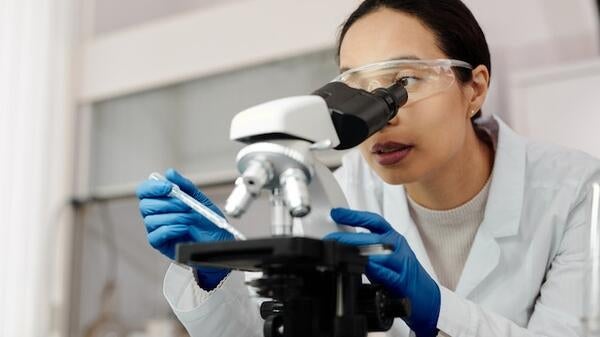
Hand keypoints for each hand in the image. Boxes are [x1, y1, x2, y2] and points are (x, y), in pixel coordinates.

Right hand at [136, 168, 233, 289]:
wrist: (217, 241)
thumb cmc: (207, 221)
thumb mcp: (199, 199)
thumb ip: (185, 185)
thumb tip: (170, 172)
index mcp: (162, 200)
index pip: (144, 191)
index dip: (153, 187)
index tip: (169, 187)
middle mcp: (156, 214)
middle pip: (145, 205)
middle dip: (168, 204)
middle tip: (186, 205)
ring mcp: (156, 229)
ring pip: (151, 220)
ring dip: (174, 217)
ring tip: (190, 219)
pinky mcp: (160, 244)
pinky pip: (154, 236)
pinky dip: (170, 229)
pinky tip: (184, 229)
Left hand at [324, 208, 439, 336]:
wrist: (426, 297)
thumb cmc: (403, 275)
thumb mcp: (385, 256)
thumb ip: (368, 248)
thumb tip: (343, 242)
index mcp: (393, 238)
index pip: (374, 221)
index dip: (355, 215)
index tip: (337, 213)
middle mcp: (397, 247)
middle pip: (372, 237)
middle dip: (349, 238)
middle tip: (332, 238)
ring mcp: (401, 263)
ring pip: (380, 253)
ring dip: (359, 252)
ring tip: (342, 251)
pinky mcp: (402, 281)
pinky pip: (388, 273)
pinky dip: (376, 270)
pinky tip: (365, 267)